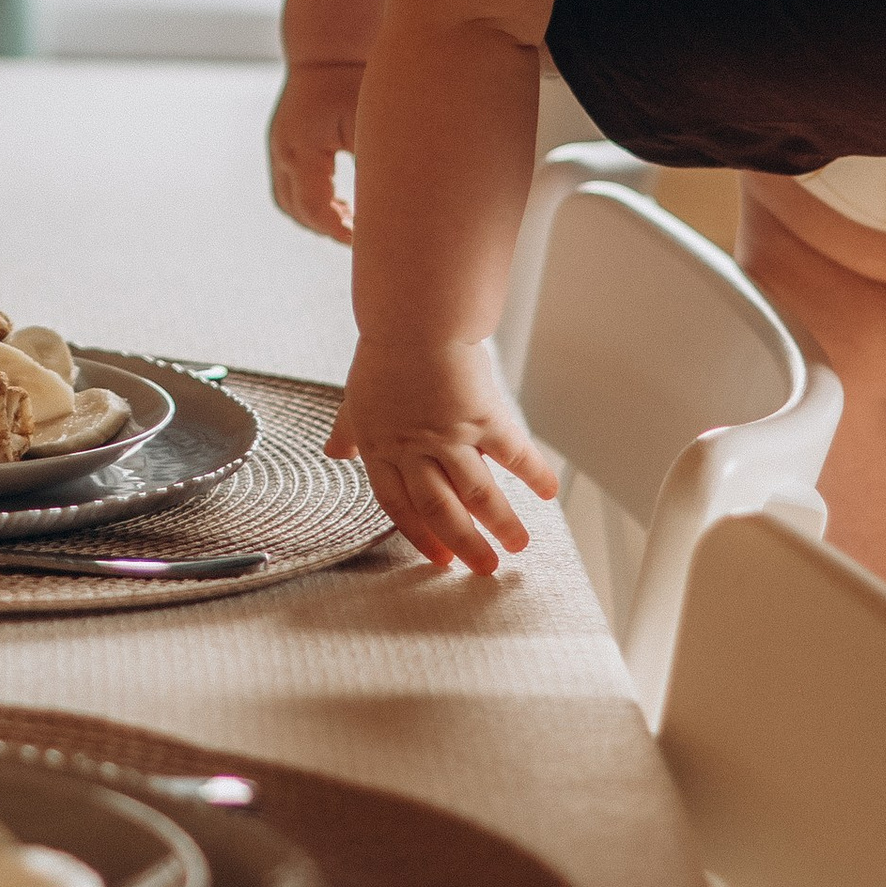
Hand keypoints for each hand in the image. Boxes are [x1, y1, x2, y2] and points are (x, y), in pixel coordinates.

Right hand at [269, 60, 359, 241]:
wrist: (328, 51)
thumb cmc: (353, 82)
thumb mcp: (370, 126)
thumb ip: (377, 167)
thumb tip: (397, 209)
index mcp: (303, 149)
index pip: (316, 208)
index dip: (338, 230)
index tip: (363, 240)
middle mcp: (284, 152)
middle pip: (298, 211)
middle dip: (327, 228)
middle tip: (360, 235)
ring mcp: (279, 147)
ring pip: (289, 202)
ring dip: (316, 216)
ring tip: (349, 219)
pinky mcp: (283, 143)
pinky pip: (290, 186)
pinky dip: (311, 200)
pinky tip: (338, 201)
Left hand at [328, 337, 559, 578]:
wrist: (413, 318)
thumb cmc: (384, 354)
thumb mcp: (356, 398)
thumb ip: (349, 431)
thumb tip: (336, 453)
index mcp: (382, 448)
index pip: (399, 505)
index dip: (419, 535)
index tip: (441, 558)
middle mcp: (415, 450)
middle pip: (440, 509)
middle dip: (465, 543)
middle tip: (486, 568)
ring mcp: (450, 436)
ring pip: (478, 493)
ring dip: (500, 523)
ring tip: (519, 545)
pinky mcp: (482, 417)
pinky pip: (512, 453)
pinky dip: (533, 473)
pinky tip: (549, 492)